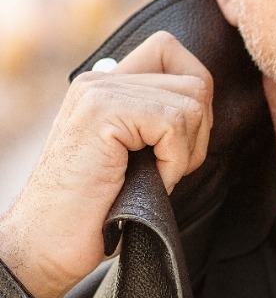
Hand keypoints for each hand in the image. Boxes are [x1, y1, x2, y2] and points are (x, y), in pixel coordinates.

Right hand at [0, 31, 212, 297]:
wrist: (47, 244)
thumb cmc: (97, 212)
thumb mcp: (134, 155)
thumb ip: (157, 121)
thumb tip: (205, 105)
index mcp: (108, 85)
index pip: (172, 52)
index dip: (195, 96)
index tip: (179, 144)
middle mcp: (102, 79)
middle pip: (194, 79)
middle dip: (198, 132)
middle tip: (168, 169)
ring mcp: (101, 91)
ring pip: (192, 102)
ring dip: (186, 152)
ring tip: (153, 177)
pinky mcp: (103, 111)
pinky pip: (174, 123)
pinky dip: (174, 162)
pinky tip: (148, 182)